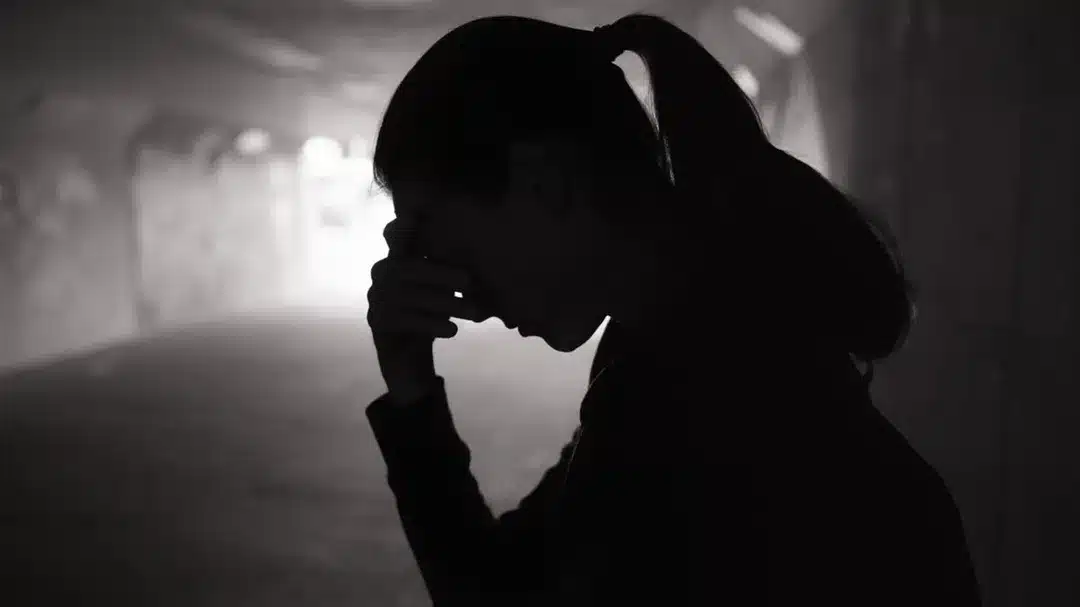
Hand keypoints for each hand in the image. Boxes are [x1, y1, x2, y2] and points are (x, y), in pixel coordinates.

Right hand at [367, 218, 487, 404]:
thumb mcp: (444, 286)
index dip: (402, 226)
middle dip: (440, 274)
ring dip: (444, 303)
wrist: (409, 354)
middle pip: (407, 268)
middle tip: (470, 283)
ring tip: (473, 313)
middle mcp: (381, 272)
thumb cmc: (431, 310)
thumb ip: (451, 269)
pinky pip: (403, 320)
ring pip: (408, 296)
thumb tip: (477, 262)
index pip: (395, 235)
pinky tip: (453, 330)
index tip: (414, 215)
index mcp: (398, 256)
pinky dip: (431, 324)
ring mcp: (375, 297)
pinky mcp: (376, 321)